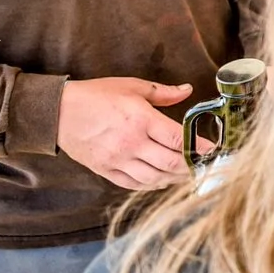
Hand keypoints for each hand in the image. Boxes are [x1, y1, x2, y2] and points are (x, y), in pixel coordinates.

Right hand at [56, 77, 193, 188]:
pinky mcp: (106, 170)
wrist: (58, 113)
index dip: (199, 147)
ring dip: (174, 179)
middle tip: (205, 166)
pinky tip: (162, 181)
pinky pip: (133, 184)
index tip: (214, 150)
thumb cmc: (96, 96)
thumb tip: (187, 90)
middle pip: (170, 163)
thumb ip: (163, 93)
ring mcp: (118, 160)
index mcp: (141, 120)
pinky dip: (151, 185)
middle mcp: (131, 143)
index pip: (178, 139)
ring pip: (154, 178)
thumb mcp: (132, 87)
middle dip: (192, 167)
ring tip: (188, 175)